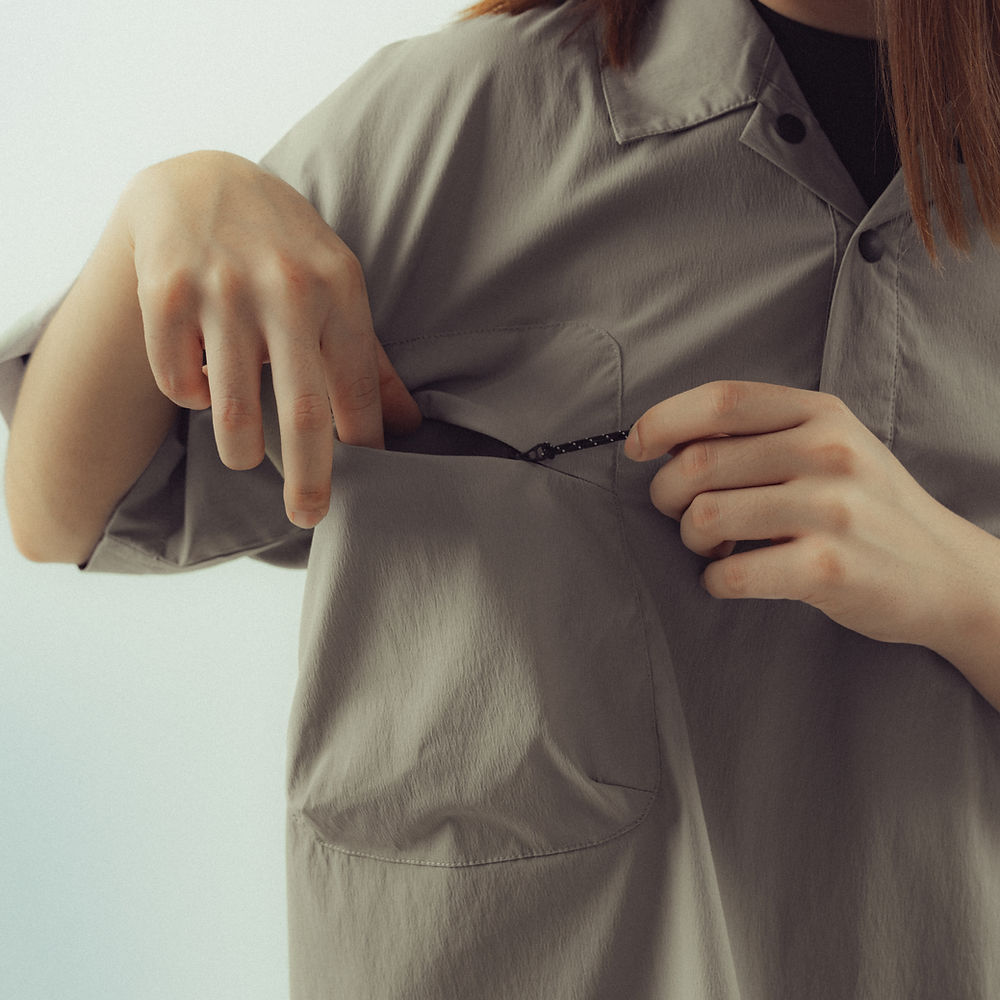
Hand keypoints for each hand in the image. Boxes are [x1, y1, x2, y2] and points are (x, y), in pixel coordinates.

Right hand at [120, 150, 421, 526]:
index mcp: (338, 288)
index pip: (358, 387)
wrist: (201, 178)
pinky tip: (201, 377)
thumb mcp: (339, 286)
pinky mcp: (166, 292)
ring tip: (245, 455)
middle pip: (303, 411)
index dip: (365, 442)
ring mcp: (223, 289)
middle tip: (310, 517)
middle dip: (310, 478)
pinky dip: (189, 395)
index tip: (369, 479)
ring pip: (232, 410)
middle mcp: (284, 287)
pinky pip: (178, 381)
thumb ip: (371, 358)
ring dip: (240, 448)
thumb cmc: (285, 246)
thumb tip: (408, 426)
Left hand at [624, 380, 998, 655]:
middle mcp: (828, 452)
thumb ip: (764, 432)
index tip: (637, 447)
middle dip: (667, 494)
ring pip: (705, 515)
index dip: (662, 420)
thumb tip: (668, 440)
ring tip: (713, 547)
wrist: (946, 573)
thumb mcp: (831, 445)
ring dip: (690, 538)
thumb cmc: (868, 507)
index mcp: (821, 413)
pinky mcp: (828, 568)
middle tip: (680, 514)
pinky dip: (713, 581)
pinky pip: (730, 573)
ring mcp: (831, 510)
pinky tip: (729, 577)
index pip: (720, 399)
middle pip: (698, 462)